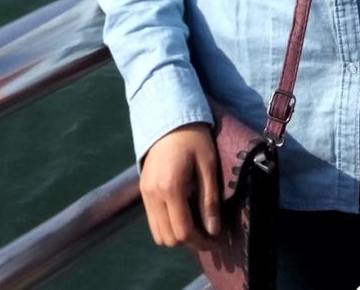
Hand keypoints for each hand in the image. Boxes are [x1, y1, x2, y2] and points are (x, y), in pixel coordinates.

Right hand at [139, 121, 221, 250]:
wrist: (169, 118)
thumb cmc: (194, 138)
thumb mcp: (208, 164)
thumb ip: (209, 199)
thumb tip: (213, 231)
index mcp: (170, 188)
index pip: (183, 231)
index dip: (201, 242)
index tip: (216, 240)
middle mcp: (153, 194)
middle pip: (169, 238)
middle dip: (190, 241)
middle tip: (208, 233)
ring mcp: (145, 193)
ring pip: (158, 234)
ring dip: (177, 235)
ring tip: (195, 224)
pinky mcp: (143, 190)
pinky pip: (153, 221)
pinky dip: (167, 225)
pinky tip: (182, 213)